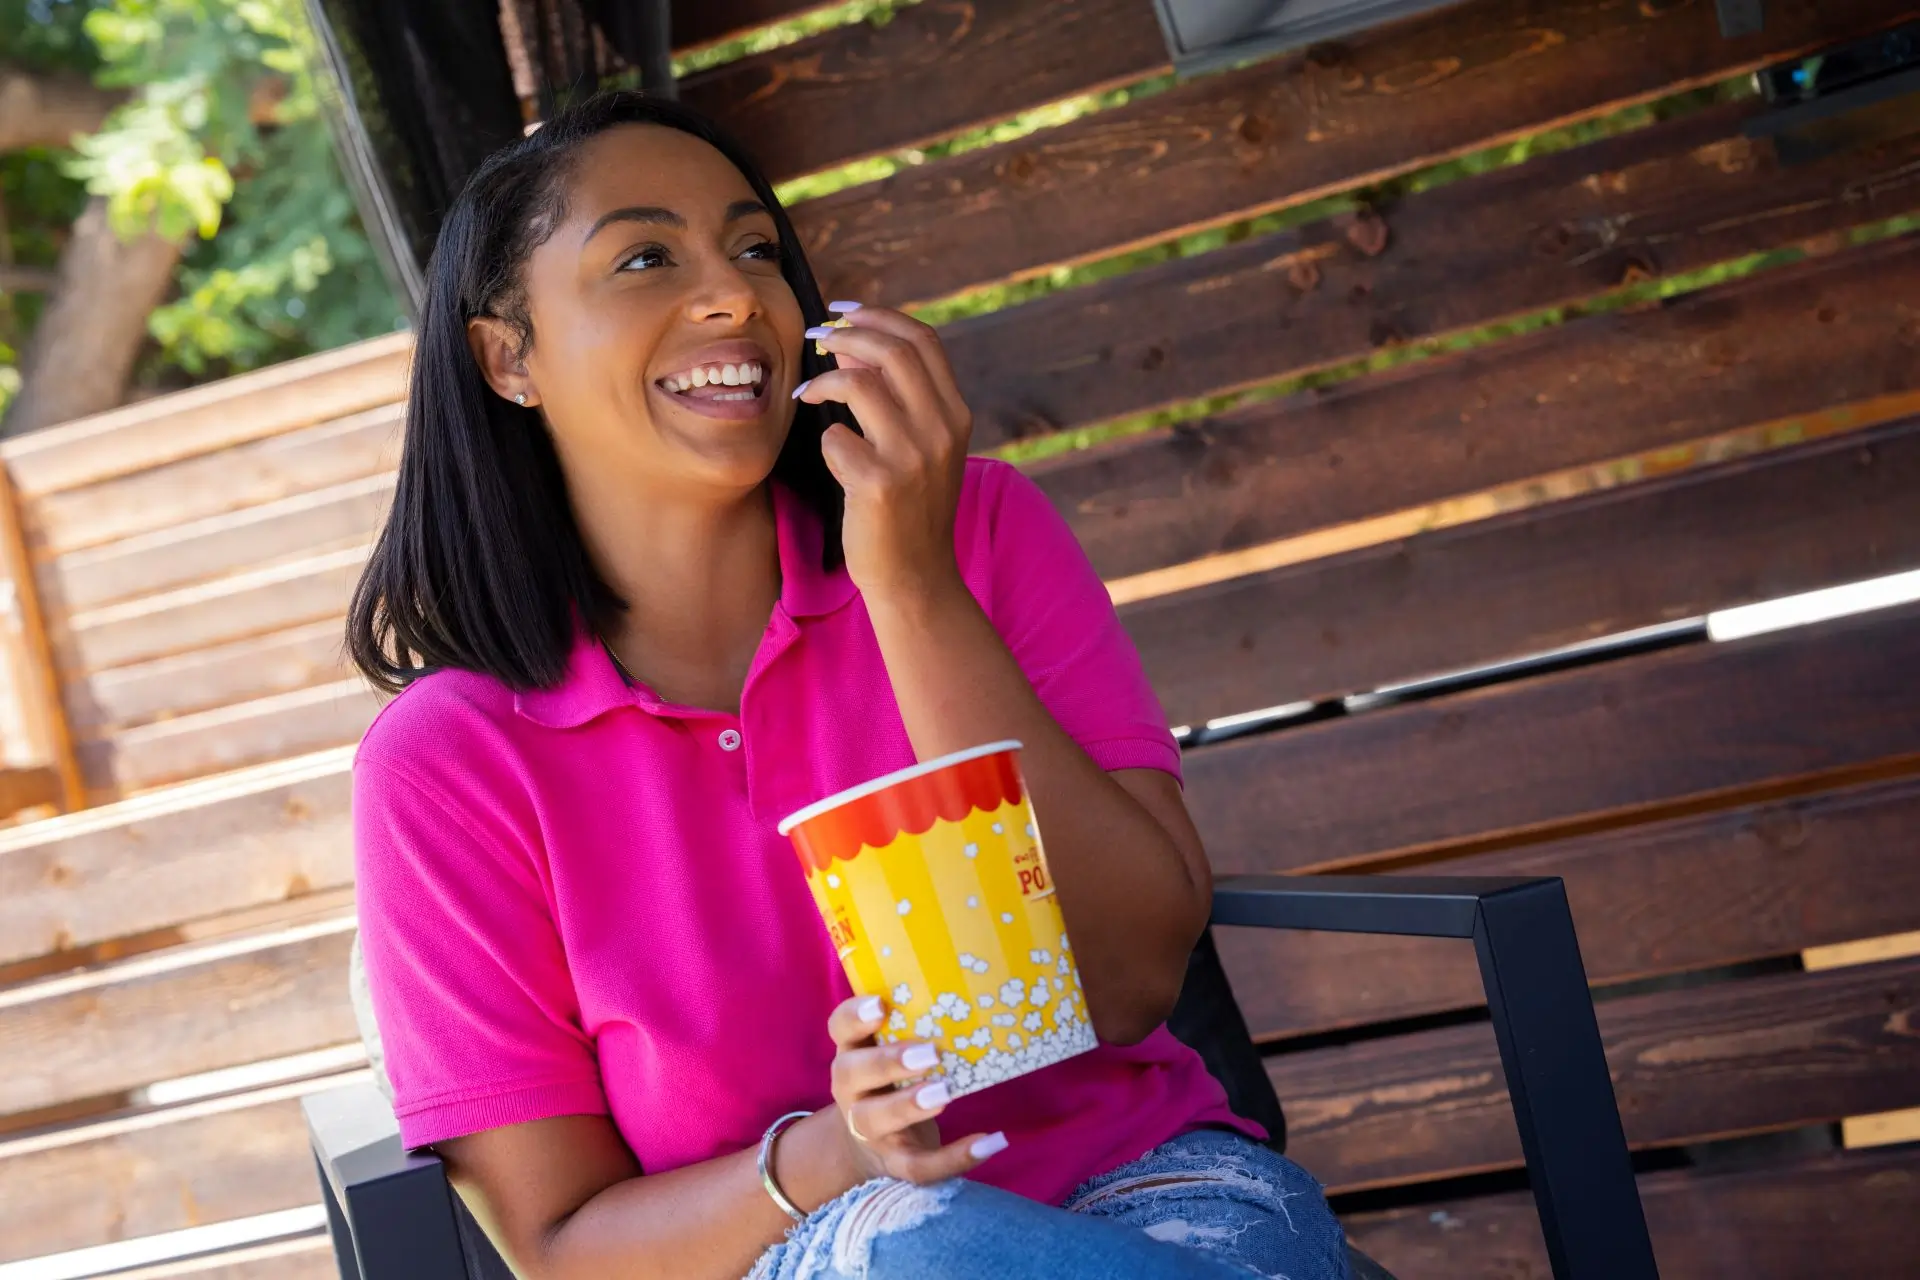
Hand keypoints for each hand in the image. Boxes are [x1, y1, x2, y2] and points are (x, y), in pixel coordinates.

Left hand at [795, 305, 972, 605]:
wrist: (916, 577)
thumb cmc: (910, 509)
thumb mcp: (920, 447)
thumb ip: (897, 397)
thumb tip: (849, 342)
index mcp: (956, 415)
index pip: (923, 341)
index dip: (880, 316)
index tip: (844, 312)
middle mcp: (941, 430)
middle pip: (892, 350)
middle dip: (847, 335)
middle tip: (817, 340)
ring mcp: (912, 457)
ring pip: (859, 383)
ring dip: (824, 381)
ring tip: (808, 393)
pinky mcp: (879, 484)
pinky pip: (835, 438)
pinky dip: (826, 442)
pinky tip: (833, 461)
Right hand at [825, 995, 1006, 1184]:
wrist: (869, 1144)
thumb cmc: (889, 1079)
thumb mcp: (888, 1050)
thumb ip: (910, 1024)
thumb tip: (967, 989)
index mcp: (852, 1052)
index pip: (840, 1028)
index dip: (854, 1016)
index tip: (881, 1005)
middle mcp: (852, 1091)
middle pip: (852, 1074)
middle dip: (887, 1062)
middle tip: (929, 1052)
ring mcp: (870, 1130)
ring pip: (877, 1119)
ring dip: (910, 1106)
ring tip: (945, 1093)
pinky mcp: (896, 1161)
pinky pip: (921, 1165)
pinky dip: (955, 1158)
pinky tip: (990, 1143)